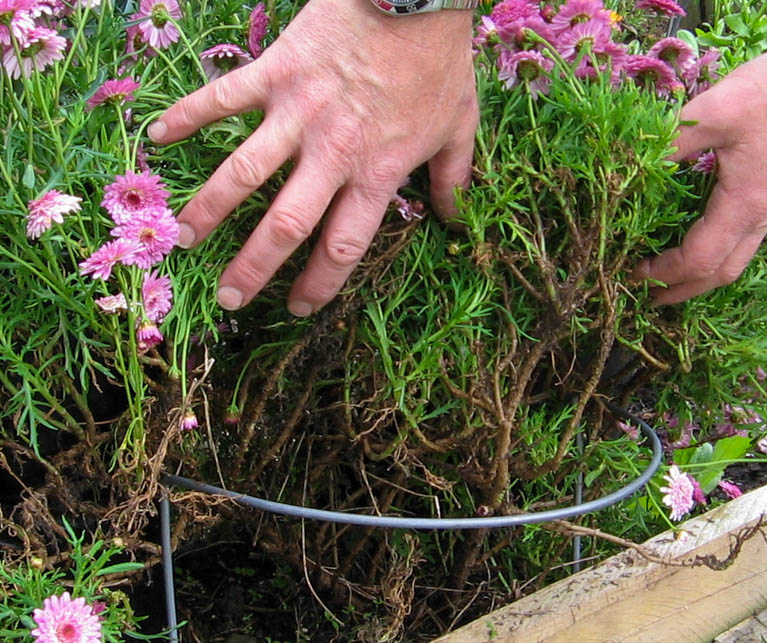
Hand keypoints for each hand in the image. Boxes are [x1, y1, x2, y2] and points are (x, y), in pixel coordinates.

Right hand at [149, 0, 477, 315]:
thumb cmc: (438, 62)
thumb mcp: (459, 128)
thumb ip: (453, 179)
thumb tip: (455, 220)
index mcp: (376, 175)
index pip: (341, 248)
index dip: (318, 285)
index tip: (298, 307)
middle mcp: (332, 154)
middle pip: (286, 226)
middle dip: (254, 268)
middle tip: (229, 298)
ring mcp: (298, 113)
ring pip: (243, 172)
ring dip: (210, 208)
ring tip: (184, 237)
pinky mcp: (275, 72)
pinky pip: (223, 97)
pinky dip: (188, 114)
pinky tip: (157, 135)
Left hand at [632, 43, 766, 303]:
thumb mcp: (720, 107)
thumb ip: (673, 140)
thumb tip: (630, 162)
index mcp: (744, 205)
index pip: (698, 260)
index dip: (663, 274)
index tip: (632, 272)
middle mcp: (761, 216)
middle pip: (720, 274)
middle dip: (681, 290)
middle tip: (648, 295)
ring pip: (735, 259)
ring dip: (700, 275)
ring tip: (668, 276)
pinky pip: (744, 239)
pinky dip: (716, 251)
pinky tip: (698, 238)